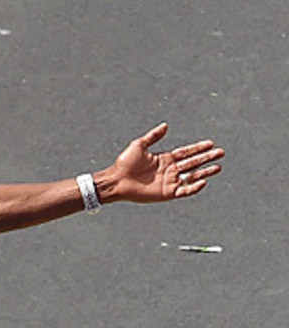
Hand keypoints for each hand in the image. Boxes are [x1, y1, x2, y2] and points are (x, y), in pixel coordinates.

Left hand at [106, 123, 224, 202]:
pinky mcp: (166, 194)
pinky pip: (184, 191)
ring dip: (205, 172)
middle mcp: (169, 170)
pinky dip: (194, 187)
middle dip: (207, 157)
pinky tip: (203, 181)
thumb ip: (153, 136)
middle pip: (193, 163)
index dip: (198, 148)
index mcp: (165, 159)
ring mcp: (169, 182)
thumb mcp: (139, 145)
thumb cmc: (124, 163)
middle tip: (221, 153)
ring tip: (218, 167)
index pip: (186, 152)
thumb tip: (165, 125)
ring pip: (192, 176)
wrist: (116, 180)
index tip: (211, 143)